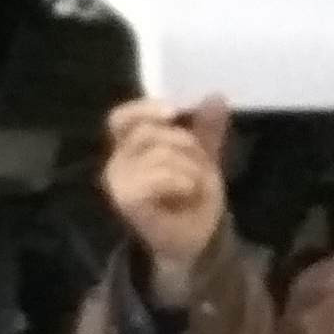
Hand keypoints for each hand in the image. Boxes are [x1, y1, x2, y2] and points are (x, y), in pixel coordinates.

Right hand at [104, 96, 233, 300]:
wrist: (197, 238)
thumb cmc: (193, 197)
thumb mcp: (203, 155)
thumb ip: (206, 128)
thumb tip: (215, 95)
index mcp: (129, 148)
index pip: (122, 118)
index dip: (144, 109)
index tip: (175, 111)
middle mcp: (117, 163)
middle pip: (147, 133)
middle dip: (184, 143)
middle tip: (200, 164)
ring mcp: (119, 184)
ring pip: (157, 154)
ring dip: (188, 166)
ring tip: (194, 185)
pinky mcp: (127, 201)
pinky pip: (155, 177)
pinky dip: (179, 180)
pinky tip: (187, 191)